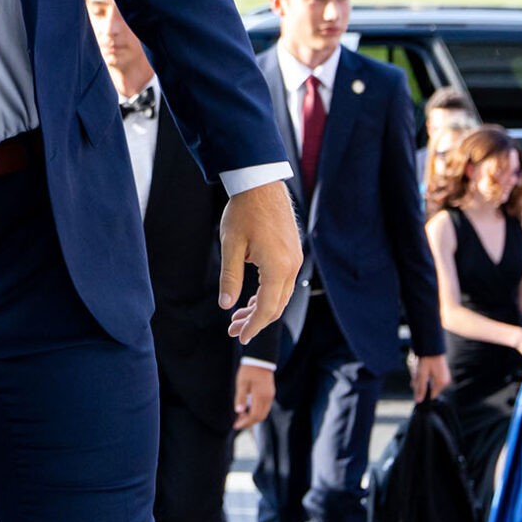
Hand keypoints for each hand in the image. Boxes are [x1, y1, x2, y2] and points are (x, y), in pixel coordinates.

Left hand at [218, 181, 301, 343]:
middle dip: (255, 320)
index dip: (253, 326)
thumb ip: (230, 278)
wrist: (260, 183)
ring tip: (239, 316)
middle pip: (276, 305)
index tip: (240, 338)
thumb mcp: (231, 246)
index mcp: (277, 268)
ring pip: (280, 295)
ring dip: (261, 307)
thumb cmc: (243, 212)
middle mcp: (291, 266)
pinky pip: (283, 282)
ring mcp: (294, 259)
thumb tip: (226, 305)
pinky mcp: (293, 252)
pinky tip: (252, 298)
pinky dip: (268, 293)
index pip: (267, 308)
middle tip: (234, 330)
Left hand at [233, 363, 274, 431]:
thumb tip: (239, 411)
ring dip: (253, 417)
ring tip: (240, 417)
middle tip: (237, 423)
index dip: (245, 422)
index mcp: (261, 396)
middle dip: (249, 422)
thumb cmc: (248, 370)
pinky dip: (256, 411)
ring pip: (263, 413)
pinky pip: (264, 407)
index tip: (236, 425)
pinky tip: (247, 410)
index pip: (255, 416)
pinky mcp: (270, 393)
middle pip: (260, 417)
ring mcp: (270, 396)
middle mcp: (268, 398)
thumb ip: (241, 397)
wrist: (260, 359)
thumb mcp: (241, 383)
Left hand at [410, 353, 450, 400]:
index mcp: (441, 383)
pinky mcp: (441, 372)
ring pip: (429, 381)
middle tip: (414, 375)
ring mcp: (444, 376)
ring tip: (417, 369)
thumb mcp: (422, 374)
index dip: (421, 391)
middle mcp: (445, 381)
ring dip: (421, 378)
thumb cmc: (427, 359)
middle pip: (429, 388)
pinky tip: (421, 367)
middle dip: (420, 383)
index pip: (430, 395)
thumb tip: (418, 400)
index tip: (415, 385)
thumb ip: (420, 388)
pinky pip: (431, 376)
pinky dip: (425, 374)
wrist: (432, 346)